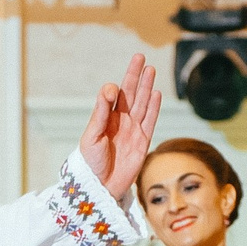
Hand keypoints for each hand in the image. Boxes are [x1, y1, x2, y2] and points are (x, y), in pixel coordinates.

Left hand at [77, 52, 162, 205]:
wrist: (101, 188)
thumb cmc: (91, 163)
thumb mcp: (91, 135)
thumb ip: (101, 112)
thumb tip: (110, 89)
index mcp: (104, 118)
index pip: (113, 95)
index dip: (114, 88)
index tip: (113, 89)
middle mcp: (119, 121)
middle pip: (130, 94)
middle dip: (135, 75)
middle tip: (140, 57)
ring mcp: (132, 130)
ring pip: (142, 103)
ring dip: (146, 86)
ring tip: (150, 69)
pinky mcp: (143, 141)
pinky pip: (150, 120)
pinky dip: (154, 107)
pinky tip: (156, 93)